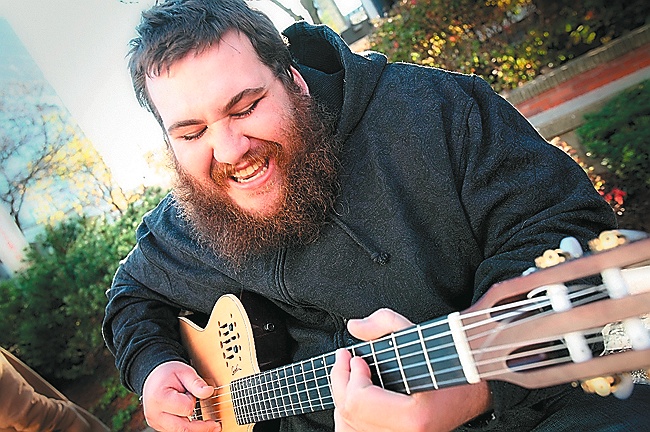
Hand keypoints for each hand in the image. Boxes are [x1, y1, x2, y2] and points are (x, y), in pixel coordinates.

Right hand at [141, 361, 220, 431]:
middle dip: (201, 427)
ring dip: (195, 429)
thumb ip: (196, 383)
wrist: (153, 377)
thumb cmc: (168, 373)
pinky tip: (195, 424)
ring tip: (208, 425)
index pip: (186, 408)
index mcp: (160, 398)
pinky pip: (176, 431)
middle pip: (182, 428)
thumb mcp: (184, 372)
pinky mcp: (159, 426)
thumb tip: (209, 392)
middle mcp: (155, 414)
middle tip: (216, 425)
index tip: (192, 393)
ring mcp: (156, 422)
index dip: (193, 401)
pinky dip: (187, 428)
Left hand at [331, 309, 491, 431]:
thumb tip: (353, 327)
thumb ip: (384, 323)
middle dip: (340, 381)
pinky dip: (348, 417)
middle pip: (348, 414)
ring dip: (342, 399)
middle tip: (344, 360)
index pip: (358, 401)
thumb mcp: (422, 335)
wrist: (474, 392)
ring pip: (347, 427)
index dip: (349, 374)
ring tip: (348, 377)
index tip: (355, 356)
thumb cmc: (450, 363)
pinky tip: (353, 398)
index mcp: (414, 418)